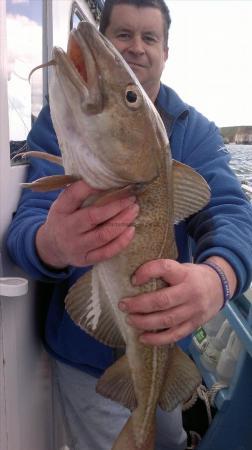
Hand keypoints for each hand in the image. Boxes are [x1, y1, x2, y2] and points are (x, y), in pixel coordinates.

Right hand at [36, 180, 138, 267]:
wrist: (52, 247)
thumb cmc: (64, 219)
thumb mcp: (63, 204)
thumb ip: (78, 193)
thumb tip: (104, 177)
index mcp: (61, 210)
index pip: (74, 195)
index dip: (92, 186)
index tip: (112, 180)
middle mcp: (67, 228)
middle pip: (93, 217)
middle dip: (116, 206)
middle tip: (131, 197)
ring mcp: (76, 246)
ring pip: (103, 235)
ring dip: (122, 222)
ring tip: (134, 210)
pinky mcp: (86, 259)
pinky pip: (106, 252)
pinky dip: (121, 242)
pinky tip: (131, 230)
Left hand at [118, 258, 236, 345]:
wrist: (220, 286)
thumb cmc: (192, 276)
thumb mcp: (181, 267)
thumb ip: (163, 272)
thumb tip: (133, 281)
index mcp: (185, 273)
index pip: (165, 268)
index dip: (147, 272)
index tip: (133, 280)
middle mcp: (190, 292)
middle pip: (163, 300)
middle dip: (139, 304)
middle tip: (123, 305)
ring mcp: (193, 310)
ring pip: (167, 320)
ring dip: (145, 322)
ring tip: (129, 320)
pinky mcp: (194, 325)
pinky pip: (175, 334)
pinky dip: (157, 339)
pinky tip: (143, 338)